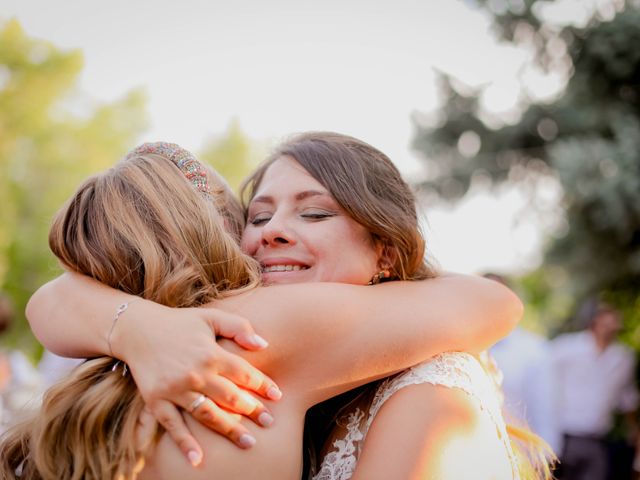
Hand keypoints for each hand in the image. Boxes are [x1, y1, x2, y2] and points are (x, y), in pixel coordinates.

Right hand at [112, 301, 281, 465]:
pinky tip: (198, 460)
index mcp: (210, 353)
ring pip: (208, 414)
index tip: (277, 396)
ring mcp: (175, 389)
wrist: (138, 329)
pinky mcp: (156, 400)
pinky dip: (185, 443)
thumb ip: (239, 327)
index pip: (243, 373)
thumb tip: (264, 344)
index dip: (262, 385)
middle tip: (269, 423)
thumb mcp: (211, 317)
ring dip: (229, 430)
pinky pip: (172, 426)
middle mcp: (195, 373)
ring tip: (249, 443)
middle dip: (252, 411)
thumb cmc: (180, 323)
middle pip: (230, 397)